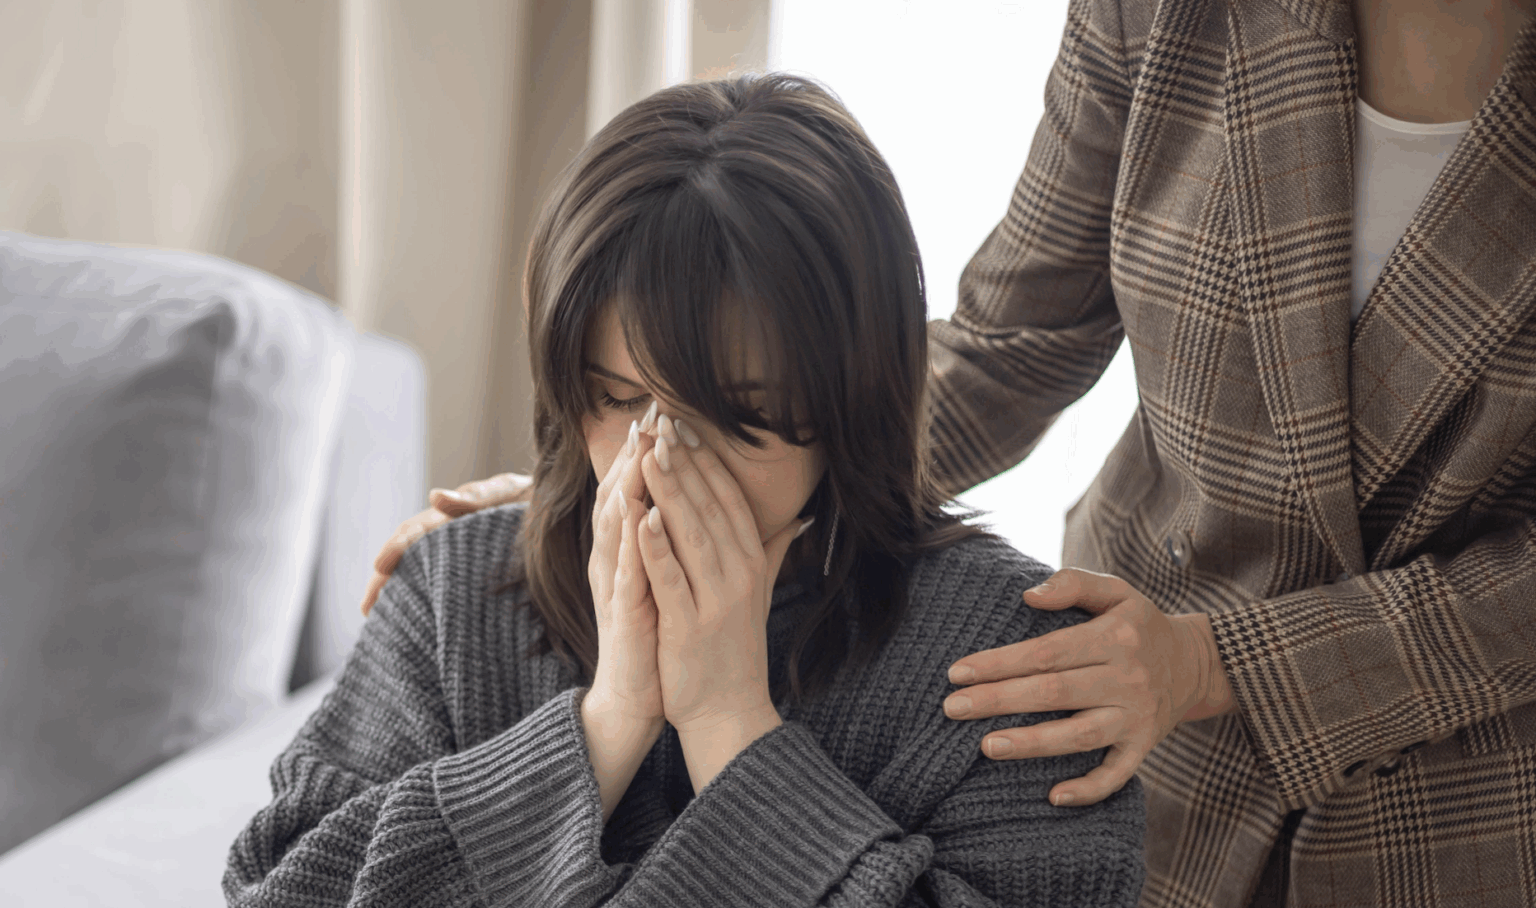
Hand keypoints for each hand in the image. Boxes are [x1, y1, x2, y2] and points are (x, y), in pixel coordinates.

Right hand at [359, 472, 532, 614]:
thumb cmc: (543, 499)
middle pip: (413, 552)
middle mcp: (457, 528)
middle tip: (368, 608)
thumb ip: (478, 497)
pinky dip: (429, 596)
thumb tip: (435, 497)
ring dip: (402, 590)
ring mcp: (468, 547)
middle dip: (387, 578)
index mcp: (461, 510)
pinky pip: (449, 582)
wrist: (569, 508)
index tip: (378, 569)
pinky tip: (419, 618)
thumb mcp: (512, 493)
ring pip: (426, 568)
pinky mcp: (481, 567)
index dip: (397, 548)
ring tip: (380, 617)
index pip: (417, 528)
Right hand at [582, 421, 665, 821]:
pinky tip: (638, 512)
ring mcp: (615, 586)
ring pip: (616, 525)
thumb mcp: (673, 584)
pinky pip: (625, 571)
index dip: (648, 453)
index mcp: (630, 552)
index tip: (667, 411)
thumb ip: (679, 546)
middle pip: (621, 497)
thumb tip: (699, 511)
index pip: (637, 492)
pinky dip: (631, 541)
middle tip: (650, 410)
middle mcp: (615, 562)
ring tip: (642, 444)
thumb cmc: (658, 641)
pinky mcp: (621, 614)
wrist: (640, 699)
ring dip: (628, 484)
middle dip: (635, 454)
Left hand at [636, 415, 805, 789]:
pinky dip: (657, 548)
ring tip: (650, 453)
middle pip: (710, 508)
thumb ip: (776, 550)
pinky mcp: (689, 627)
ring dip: (670, 492)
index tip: (686, 425)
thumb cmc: (736, 649)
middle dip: (685, 463)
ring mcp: (716, 600)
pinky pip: (672, 579)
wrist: (729, 713)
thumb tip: (801, 517)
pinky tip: (642, 517)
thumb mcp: (759, 593)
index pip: (730, 500)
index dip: (708, 461)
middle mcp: (739, 575)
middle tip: (663, 422)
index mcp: (752, 563)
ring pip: (692, 535)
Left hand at [943, 568, 1235, 806]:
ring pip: (1079, 736)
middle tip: (953, 708)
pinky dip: (1089, 789)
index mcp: (1114, 638)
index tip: (958, 672)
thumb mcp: (1116, 592)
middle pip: (1054, 694)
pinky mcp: (1144, 746)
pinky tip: (1054, 796)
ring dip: (1032, 744)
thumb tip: (1028, 595)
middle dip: (999, 701)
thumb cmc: (1140, 625)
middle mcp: (1126, 679)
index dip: (1000, 663)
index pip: (1047, 652)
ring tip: (986, 746)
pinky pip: (1117, 774)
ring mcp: (1136, 717)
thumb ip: (1073, 585)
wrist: (1197, 663)